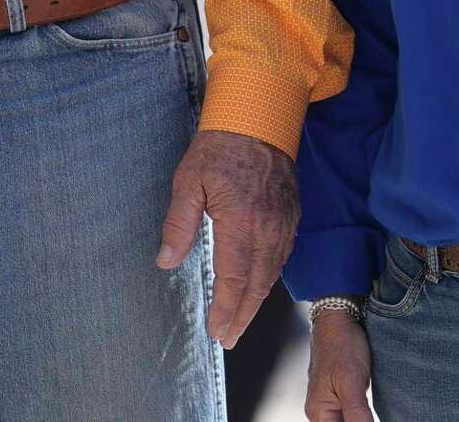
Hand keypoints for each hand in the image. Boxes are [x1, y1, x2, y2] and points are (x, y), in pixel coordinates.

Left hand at [157, 130, 299, 348]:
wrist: (259, 119)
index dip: (226, 309)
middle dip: (242, 316)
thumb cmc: (219, 148)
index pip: (235, 278)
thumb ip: (179, 223)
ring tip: (240, 321)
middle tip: (227, 338)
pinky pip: (283, 256)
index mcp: (241, 221)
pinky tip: (258, 287)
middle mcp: (268, 228)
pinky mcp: (291, 216)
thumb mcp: (188, 181)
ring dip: (256, 302)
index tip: (216, 330)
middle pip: (257, 284)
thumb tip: (167, 260)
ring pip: (272, 274)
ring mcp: (284, 223)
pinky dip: (270, 278)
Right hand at [306, 310, 372, 421]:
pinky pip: (354, 414)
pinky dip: (364, 416)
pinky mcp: (345, 393)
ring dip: (363, 420)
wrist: (340, 316)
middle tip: (374, 414)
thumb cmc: (341, 344)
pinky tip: (376, 412)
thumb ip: (357, 414)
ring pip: (350, 421)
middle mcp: (323, 410)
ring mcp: (333, 401)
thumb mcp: (351, 382)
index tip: (369, 419)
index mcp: (319, 412)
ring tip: (377, 412)